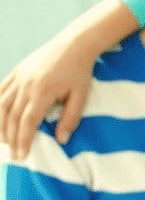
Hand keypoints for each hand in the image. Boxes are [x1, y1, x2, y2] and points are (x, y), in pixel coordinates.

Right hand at [0, 38, 92, 160]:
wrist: (75, 44)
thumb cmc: (80, 71)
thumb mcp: (81, 95)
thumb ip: (71, 118)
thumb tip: (62, 140)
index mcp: (43, 92)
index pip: (28, 122)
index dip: (23, 140)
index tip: (22, 155)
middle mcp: (26, 85)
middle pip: (11, 117)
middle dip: (10, 138)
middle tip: (13, 154)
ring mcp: (19, 77)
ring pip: (1, 105)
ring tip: (3, 141)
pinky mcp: (17, 71)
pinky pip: (0, 89)